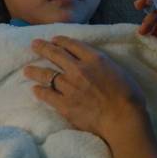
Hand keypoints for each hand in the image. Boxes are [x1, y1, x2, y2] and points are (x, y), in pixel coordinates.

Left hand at [24, 36, 156, 157]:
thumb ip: (104, 64)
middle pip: (56, 55)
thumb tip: (97, 64)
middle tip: (33, 44)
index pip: (72, 45)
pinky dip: (40, 91)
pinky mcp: (65, 104)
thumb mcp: (119, 70)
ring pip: (47, 75)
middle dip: (43, 48)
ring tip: (27, 69)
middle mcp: (78, 69)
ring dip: (35, 71)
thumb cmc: (129, 95)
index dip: (61, 41)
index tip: (54, 40)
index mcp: (94, 59)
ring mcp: (69, 87)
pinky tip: (35, 90)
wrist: (122, 118)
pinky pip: (48, 95)